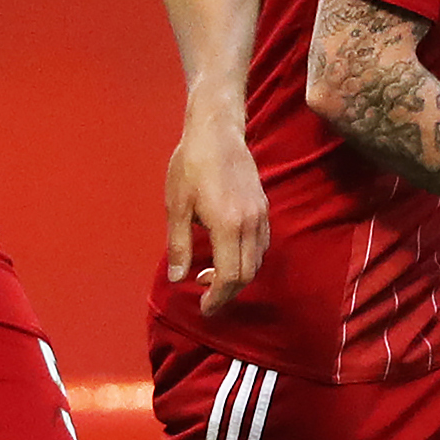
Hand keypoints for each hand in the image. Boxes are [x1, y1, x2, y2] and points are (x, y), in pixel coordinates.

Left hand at [165, 123, 268, 315]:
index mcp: (227, 226)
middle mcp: (250, 224)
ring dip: (237, 275)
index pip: (230, 277)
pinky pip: (261, 244)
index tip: (204, 308)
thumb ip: (177, 245)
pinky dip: (246, 258)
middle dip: (227, 292)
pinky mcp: (263, 207)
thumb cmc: (190, 166)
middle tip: (205, 296)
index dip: (218, 298)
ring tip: (210, 273)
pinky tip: (226, 252)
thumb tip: (177, 279)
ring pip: (257, 260)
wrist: (216, 132)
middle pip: (247, 274)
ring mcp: (260, 215)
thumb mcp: (176, 206)